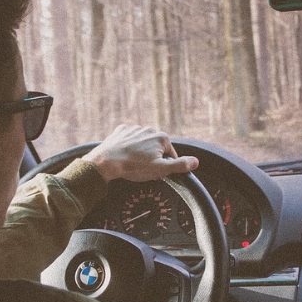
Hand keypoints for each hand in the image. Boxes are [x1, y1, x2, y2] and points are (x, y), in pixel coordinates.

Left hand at [83, 124, 197, 181]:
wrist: (106, 162)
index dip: (164, 166)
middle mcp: (149, 129)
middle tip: (143, 170)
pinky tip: (124, 155)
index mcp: (162, 138)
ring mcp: (134, 128)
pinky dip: (128, 147)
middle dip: (153, 159)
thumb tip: (196, 161)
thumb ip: (180, 165)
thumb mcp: (160, 170)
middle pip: (157, 149)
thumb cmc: (133, 167)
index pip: (170, 155)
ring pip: (143, 144)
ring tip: (132, 164)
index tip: (155, 173)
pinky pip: (129, 140)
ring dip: (140, 153)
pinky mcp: (121, 131)